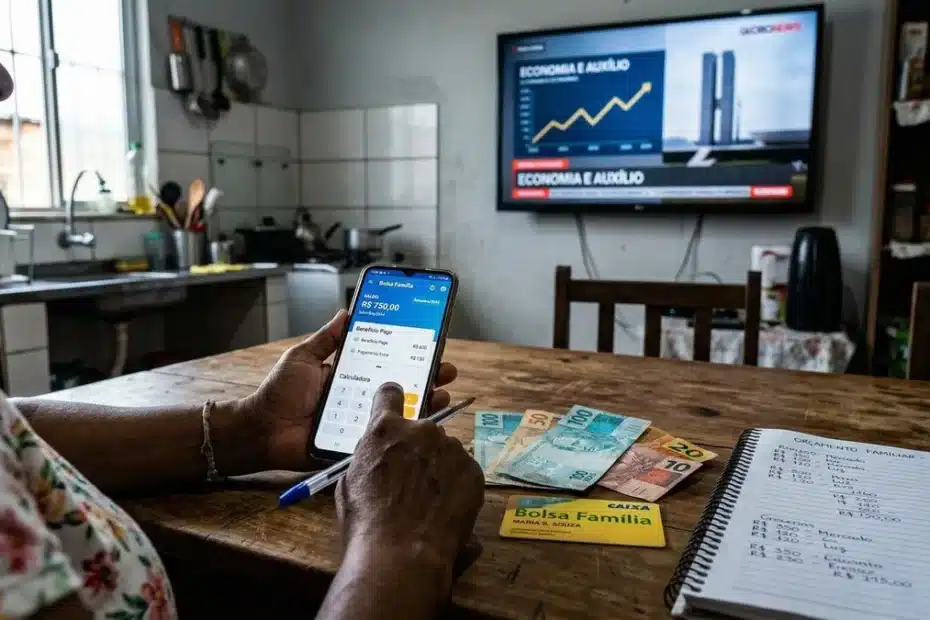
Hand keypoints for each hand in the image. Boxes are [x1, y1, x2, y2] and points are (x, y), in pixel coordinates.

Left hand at [244, 311, 458, 471]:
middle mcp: (361, 398)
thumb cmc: (279, 393)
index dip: (410, 355)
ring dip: (425, 403)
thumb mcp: (302, 357)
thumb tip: (346, 312)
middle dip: (428, 378)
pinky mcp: (357, 443)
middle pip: (402, 387)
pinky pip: (384, 437)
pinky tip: (421, 423)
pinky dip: (405, 431)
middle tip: (446, 370)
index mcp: (351, 377)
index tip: (431, 345)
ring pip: (400, 412)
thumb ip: (325, 339)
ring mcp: (361, 422)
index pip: (388, 363)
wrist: (262, 430)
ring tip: (442, 393)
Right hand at [335, 384, 484, 590]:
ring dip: (438, 466)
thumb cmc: (367, 521)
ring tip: (428, 500)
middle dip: (418, 447)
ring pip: (445, 451)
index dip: (392, 401)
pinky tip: (444, 508)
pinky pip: (463, 470)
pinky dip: (456, 484)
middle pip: (422, 429)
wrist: (402, 552)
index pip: (390, 394)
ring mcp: (451, 448)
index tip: (396, 408)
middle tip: (411, 479)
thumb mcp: (350, 481)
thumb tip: (379, 454)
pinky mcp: (473, 470)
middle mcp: (421, 430)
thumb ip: (370, 456)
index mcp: (385, 429)